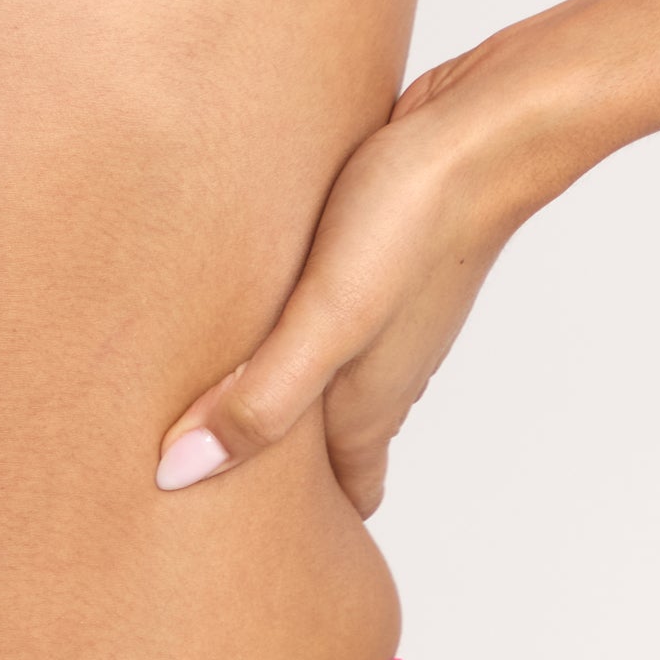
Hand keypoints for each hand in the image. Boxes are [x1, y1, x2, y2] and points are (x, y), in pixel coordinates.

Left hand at [153, 66, 527, 514]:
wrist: (478, 126)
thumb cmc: (413, 221)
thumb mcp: (326, 318)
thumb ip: (261, 399)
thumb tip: (181, 473)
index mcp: (370, 400)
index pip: (345, 493)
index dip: (296, 525)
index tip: (236, 534)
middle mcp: (380, 362)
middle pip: (329, 436)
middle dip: (275, 458)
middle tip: (198, 462)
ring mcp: (382, 306)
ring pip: (327, 367)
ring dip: (276, 381)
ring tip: (207, 380)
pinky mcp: (372, 248)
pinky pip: (325, 304)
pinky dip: (286, 317)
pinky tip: (248, 289)